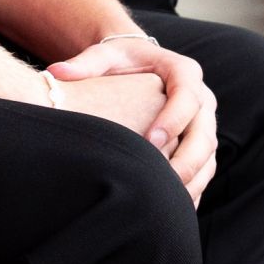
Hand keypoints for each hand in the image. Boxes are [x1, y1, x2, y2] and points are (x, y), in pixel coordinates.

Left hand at [50, 36, 218, 202]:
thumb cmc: (120, 61)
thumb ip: (84, 64)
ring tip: (171, 201)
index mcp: (183, 71)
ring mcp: (205, 121)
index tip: (151, 142)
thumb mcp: (105, 56)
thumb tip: (54, 73)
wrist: (140, 65)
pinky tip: (177, 207)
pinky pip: (206, 168)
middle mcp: (202, 96)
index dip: (172, 120)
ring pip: (209, 155)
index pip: (186, 96)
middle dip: (188, 159)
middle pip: (205, 132)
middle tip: (166, 181)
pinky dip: (194, 188)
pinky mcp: (202, 142)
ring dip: (194, 179)